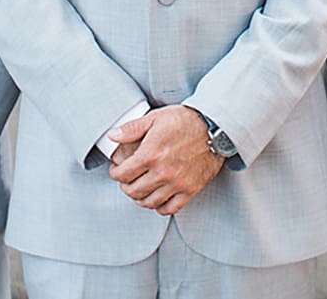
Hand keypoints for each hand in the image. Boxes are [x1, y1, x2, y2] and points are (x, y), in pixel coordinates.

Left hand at [106, 105, 223, 214]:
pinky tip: (157, 199)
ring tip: (139, 190)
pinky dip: (160, 207)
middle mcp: (162, 173)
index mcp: (150, 155)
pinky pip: (170, 208)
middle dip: (125, 186)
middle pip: (134, 191)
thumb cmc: (186, 121)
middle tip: (126, 181)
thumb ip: (131, 129)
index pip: (123, 174)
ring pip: (149, 202)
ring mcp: (177, 183)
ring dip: (140, 198)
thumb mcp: (154, 118)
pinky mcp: (190, 190)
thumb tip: (112, 136)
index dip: (115, 173)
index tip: (117, 170)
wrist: (214, 127)